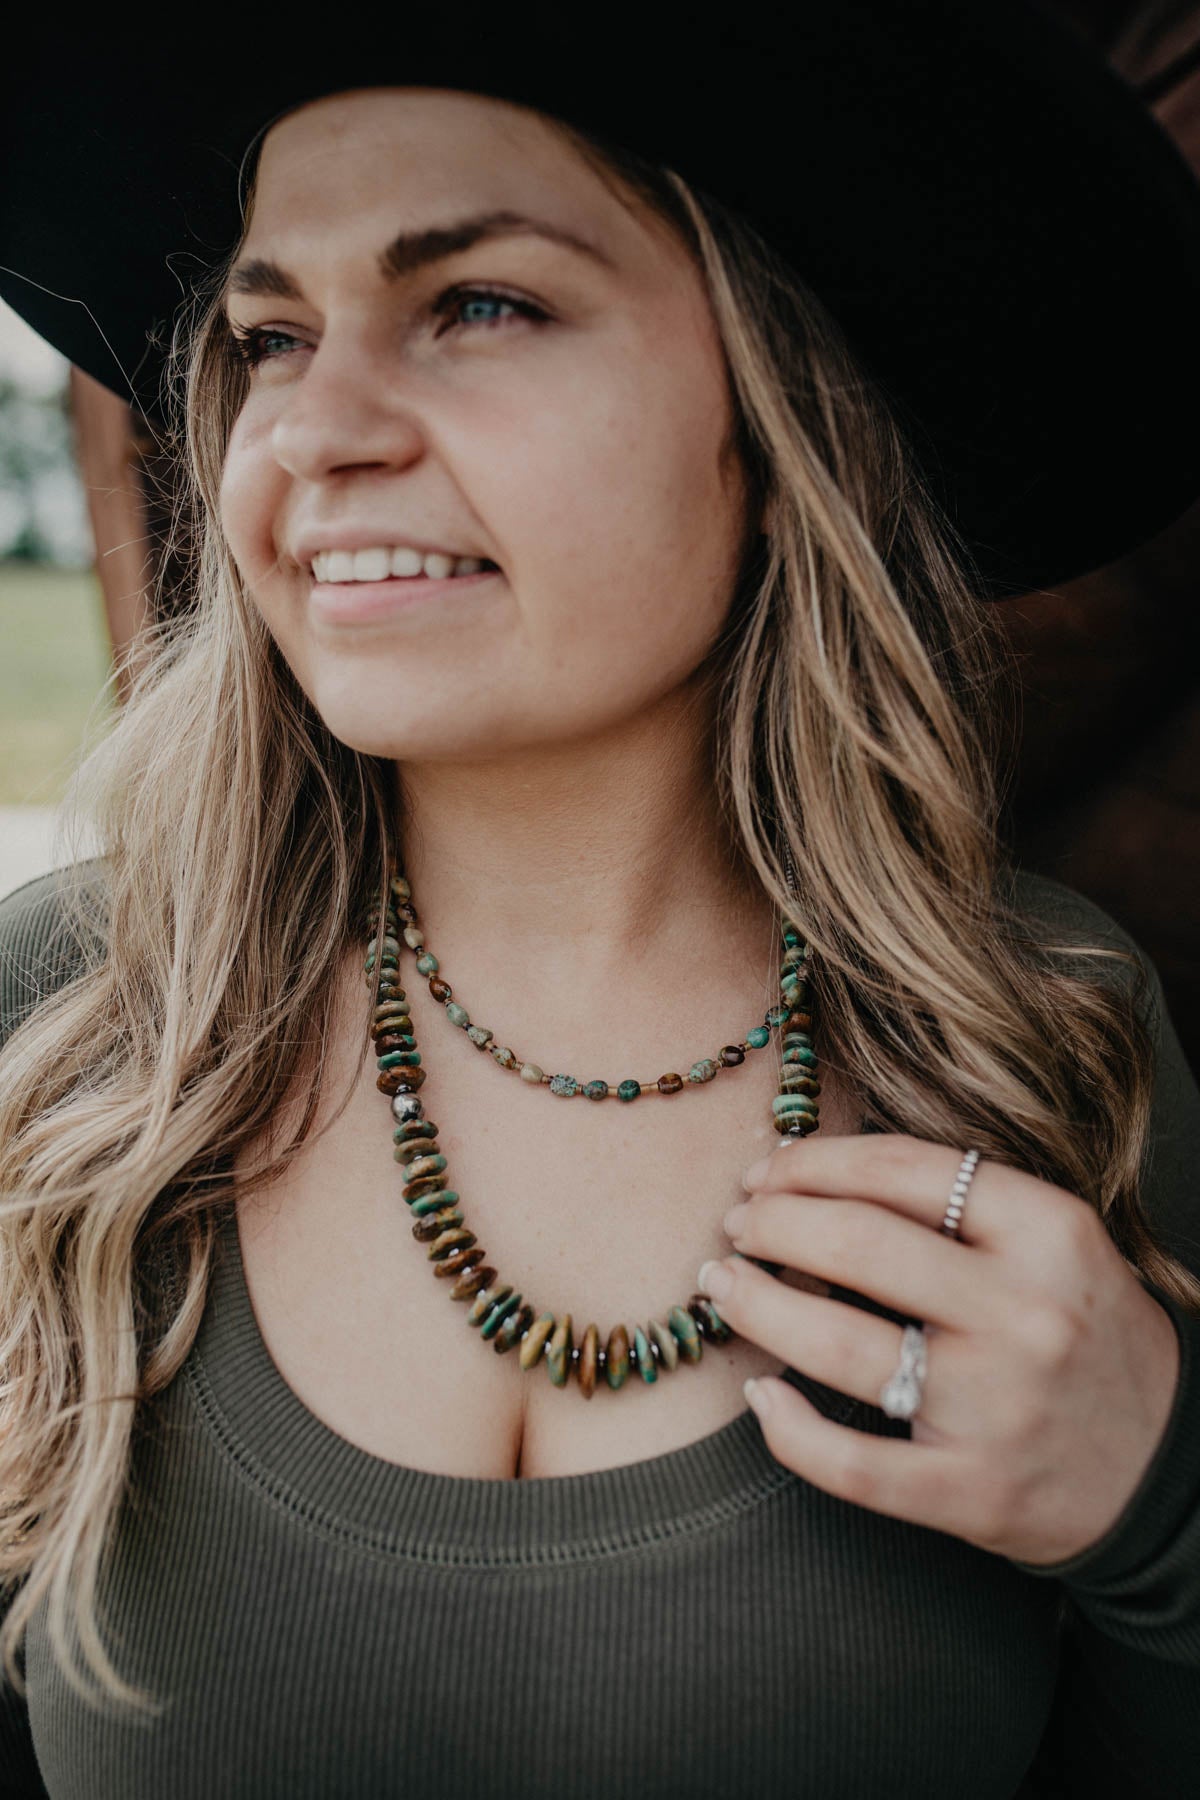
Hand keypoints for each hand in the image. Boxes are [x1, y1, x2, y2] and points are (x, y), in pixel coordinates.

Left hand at [699, 1133, 1180, 1563]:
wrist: (1166, 1467)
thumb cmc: (1085, 1333)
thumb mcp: (1054, 1244)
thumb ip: (958, 1204)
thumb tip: (814, 1174)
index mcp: (1049, 1232)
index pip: (902, 1170)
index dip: (815, 1162)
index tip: (770, 1170)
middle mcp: (1025, 1313)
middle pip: (856, 1246)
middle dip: (772, 1224)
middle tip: (737, 1224)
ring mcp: (997, 1408)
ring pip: (836, 1344)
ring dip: (756, 1306)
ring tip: (723, 1285)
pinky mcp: (973, 1492)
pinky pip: (851, 1464)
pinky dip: (787, 1431)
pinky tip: (759, 1398)